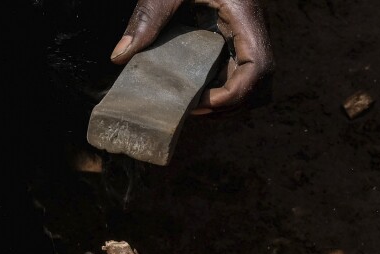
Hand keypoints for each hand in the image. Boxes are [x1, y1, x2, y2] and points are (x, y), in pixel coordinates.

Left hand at [111, 0, 272, 111]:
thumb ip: (147, 18)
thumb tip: (120, 56)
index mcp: (244, 16)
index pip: (258, 68)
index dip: (234, 94)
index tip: (200, 102)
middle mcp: (251, 28)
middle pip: (258, 82)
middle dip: (229, 103)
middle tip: (192, 110)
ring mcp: (244, 34)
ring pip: (250, 79)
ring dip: (226, 99)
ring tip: (192, 105)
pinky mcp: (233, 36)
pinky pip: (236, 69)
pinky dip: (219, 86)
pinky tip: (193, 90)